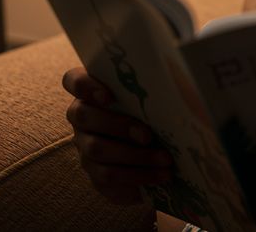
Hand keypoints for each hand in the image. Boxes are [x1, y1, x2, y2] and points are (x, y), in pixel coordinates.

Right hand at [62, 67, 172, 203]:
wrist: (160, 154)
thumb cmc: (158, 115)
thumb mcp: (157, 101)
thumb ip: (157, 91)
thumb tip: (182, 88)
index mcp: (94, 92)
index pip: (73, 80)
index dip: (85, 85)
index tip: (108, 95)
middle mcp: (83, 117)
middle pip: (84, 116)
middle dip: (118, 125)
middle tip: (148, 135)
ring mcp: (85, 146)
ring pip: (97, 149)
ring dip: (135, 155)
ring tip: (165, 159)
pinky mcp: (95, 172)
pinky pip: (109, 175)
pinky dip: (139, 175)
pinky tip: (161, 175)